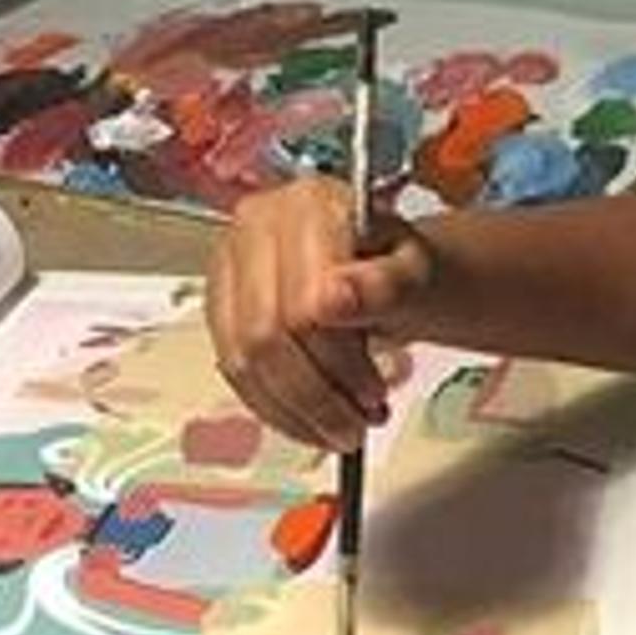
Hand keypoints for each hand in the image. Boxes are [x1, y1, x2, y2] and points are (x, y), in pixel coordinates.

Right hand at [205, 176, 434, 452]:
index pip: (303, 301)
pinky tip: (312, 423)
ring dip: (296, 411)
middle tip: (360, 423)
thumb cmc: (399, 269)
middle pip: (266, 334)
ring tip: (344, 429)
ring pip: (243, 360)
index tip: (375, 392)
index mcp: (307, 205)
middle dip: (317, 395)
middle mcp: (255, 226)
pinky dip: (276, 411)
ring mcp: (229, 266)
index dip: (338, 358)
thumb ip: (385, 284)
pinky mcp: (219, 307)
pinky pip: (233, 373)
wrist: (386, 272)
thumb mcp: (416, 273)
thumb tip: (338, 298)